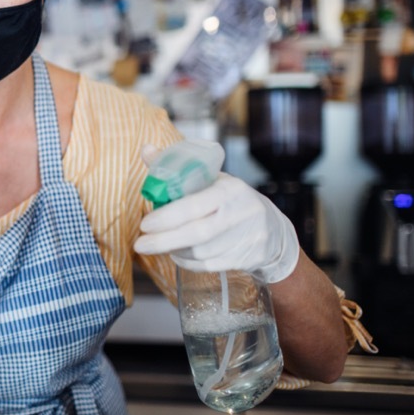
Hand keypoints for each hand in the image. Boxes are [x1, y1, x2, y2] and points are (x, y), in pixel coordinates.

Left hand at [133, 147, 298, 284]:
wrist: (273, 229)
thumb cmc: (231, 200)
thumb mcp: (211, 178)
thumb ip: (176, 167)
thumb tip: (145, 149)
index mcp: (228, 190)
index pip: (194, 205)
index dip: (167, 217)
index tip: (145, 224)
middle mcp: (239, 215)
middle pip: (196, 234)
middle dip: (163, 241)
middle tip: (140, 244)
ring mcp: (244, 240)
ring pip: (200, 252)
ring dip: (173, 250)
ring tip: (157, 245)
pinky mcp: (245, 259)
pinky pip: (207, 266)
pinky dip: (187, 262)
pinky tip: (177, 254)